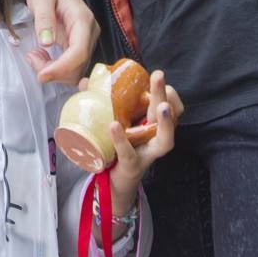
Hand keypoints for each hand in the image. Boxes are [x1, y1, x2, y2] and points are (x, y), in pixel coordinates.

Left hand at [25, 0, 99, 83]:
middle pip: (78, 66)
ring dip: (54, 71)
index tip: (42, 75)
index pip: (79, 52)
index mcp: (83, 20)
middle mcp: (89, 33)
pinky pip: (71, 66)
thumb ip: (43, 18)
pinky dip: (56, 69)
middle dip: (54, 71)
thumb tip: (46, 43)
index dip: (62, 68)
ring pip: (75, 71)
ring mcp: (86, 41)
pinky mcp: (79, 46)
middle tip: (31, 57)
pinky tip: (41, 57)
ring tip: (34, 55)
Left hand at [106, 70, 181, 218]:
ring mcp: (147, 154)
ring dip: (166, 123)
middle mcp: (155, 139)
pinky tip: (114, 126)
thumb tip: (86, 83)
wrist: (112, 181)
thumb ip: (101, 102)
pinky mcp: (131, 167)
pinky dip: (121, 140)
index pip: (172, 106)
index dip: (169, 92)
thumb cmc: (117, 147)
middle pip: (168, 116)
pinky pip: (129, 154)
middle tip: (158, 75)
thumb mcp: (114, 122)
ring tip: (162, 107)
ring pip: (165, 140)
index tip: (157, 76)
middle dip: (164, 95)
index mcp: (153, 125)